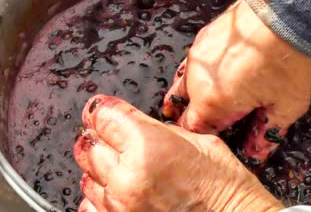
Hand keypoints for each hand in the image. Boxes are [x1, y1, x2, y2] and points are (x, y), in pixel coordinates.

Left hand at [74, 95, 282, 211]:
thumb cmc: (224, 185)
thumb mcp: (198, 140)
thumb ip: (158, 131)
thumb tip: (135, 127)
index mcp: (147, 145)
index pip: (104, 116)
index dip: (100, 109)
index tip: (100, 110)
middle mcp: (127, 175)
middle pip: (90, 145)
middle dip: (98, 137)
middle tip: (110, 137)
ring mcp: (120, 204)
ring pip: (86, 176)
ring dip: (99, 167)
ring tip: (119, 166)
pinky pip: (89, 206)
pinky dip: (98, 196)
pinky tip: (115, 192)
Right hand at [163, 0, 310, 160]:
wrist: (287, 11)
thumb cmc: (289, 60)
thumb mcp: (287, 105)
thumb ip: (267, 133)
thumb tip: (257, 152)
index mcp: (213, 102)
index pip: (194, 128)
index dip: (201, 136)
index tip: (211, 139)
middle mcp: (197, 80)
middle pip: (182, 105)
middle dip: (188, 116)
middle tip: (196, 122)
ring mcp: (198, 56)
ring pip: (182, 82)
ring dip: (187, 94)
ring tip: (190, 101)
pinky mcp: (204, 36)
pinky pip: (191, 62)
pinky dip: (196, 73)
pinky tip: (207, 73)